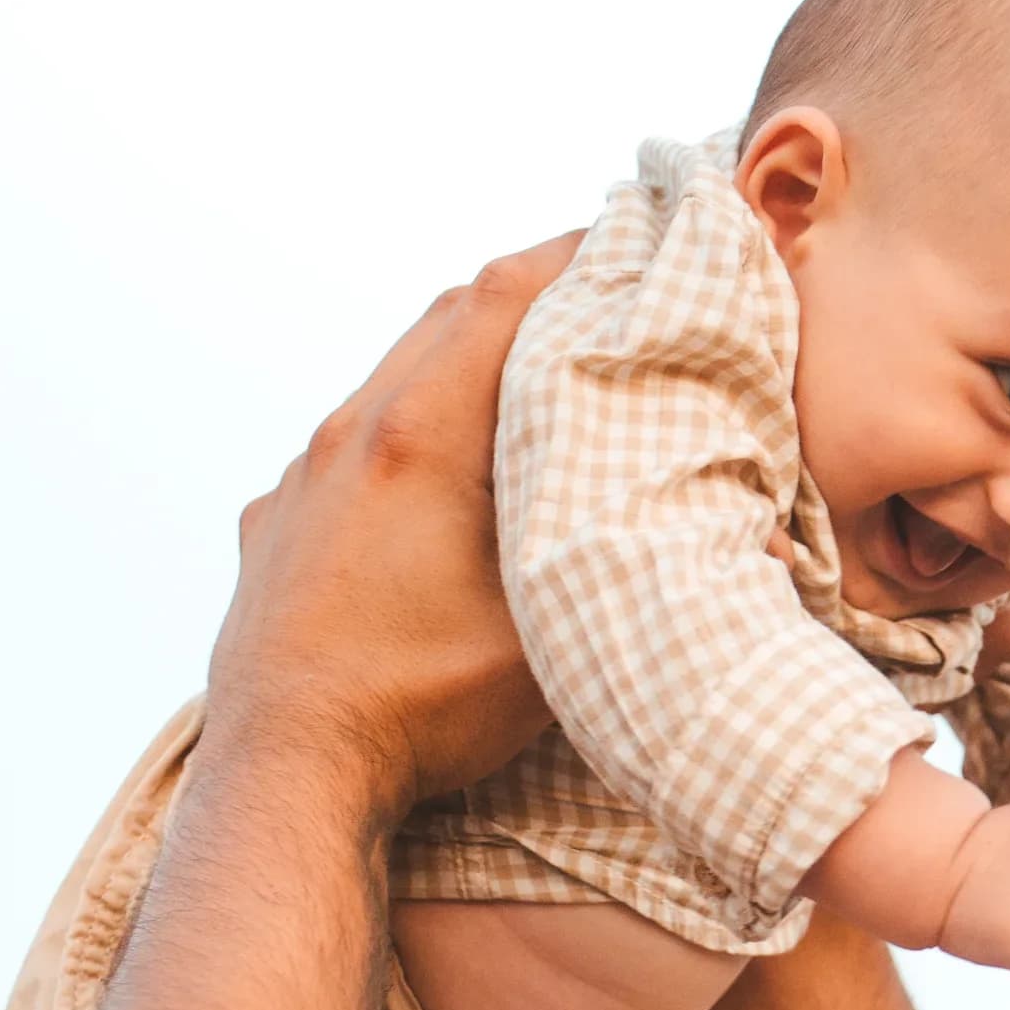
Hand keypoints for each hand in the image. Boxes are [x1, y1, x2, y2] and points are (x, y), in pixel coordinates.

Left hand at [204, 235, 583, 820]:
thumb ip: (630, 565)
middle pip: (446, 319)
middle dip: (528, 295)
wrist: (287, 774)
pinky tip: (434, 482)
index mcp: (420, 435)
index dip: (576, 252)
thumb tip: (735, 532)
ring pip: (390, 379)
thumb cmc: (420, 708)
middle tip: (598, 293)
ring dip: (461, 363)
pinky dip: (404, 431)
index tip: (632, 235)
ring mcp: (301, 478)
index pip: (505, 295)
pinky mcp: (274, 525)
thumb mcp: (555, 639)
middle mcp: (349, 434)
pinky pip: (346, 447)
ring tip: (526, 381)